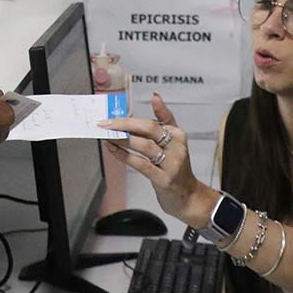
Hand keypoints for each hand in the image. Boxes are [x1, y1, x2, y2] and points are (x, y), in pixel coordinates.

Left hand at [101, 93, 216, 226]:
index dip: (131, 117)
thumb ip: (164, 119)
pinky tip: (113, 150)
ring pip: (144, 146)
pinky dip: (125, 156)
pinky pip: (141, 164)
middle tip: (104, 124)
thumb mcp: (174, 140)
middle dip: (123, 124)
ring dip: (122, 139)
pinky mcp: (163, 179)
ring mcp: (171, 164)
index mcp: (177, 135)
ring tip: (106, 135)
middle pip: (148, 129)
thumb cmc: (176, 166)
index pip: (153, 121)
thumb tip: (155, 96)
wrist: (188, 196)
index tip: (113, 114)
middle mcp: (176, 147)